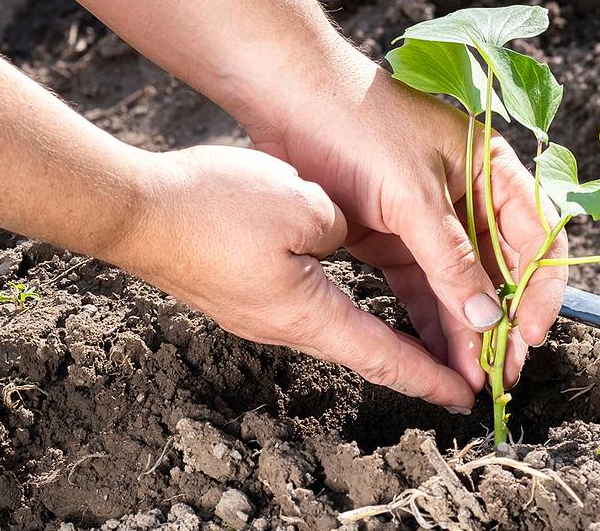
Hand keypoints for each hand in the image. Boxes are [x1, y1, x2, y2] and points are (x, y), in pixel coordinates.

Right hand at [111, 145, 477, 409]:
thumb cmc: (213, 207)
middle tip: (457, 364)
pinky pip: (301, 302)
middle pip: (362, 349)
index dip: (430, 376)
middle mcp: (282, 326)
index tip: (467, 395)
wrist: (132, 209)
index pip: (384, 357)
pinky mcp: (236, 290)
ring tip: (416, 324)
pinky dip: (342, 304)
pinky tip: (346, 282)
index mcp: (306, 313)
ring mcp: (254, 311)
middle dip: (414, 356)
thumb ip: (343, 226)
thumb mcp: (304, 205)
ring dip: (379, 329)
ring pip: (332, 325)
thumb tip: (342, 236)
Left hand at [244, 47, 566, 392]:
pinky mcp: (391, 235)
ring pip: (460, 284)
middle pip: (501, 268)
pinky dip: (430, 319)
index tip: (529, 334)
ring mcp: (427, 217)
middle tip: (501, 372)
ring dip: (467, 329)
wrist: (289, 98)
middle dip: (503, 321)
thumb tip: (488, 317)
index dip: (539, 289)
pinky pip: (421, 285)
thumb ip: (450, 258)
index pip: (538, 237)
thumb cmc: (360, 126)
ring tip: (471, 376)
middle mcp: (468, 195)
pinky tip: (438, 356)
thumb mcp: (412, 194)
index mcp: (491, 169)